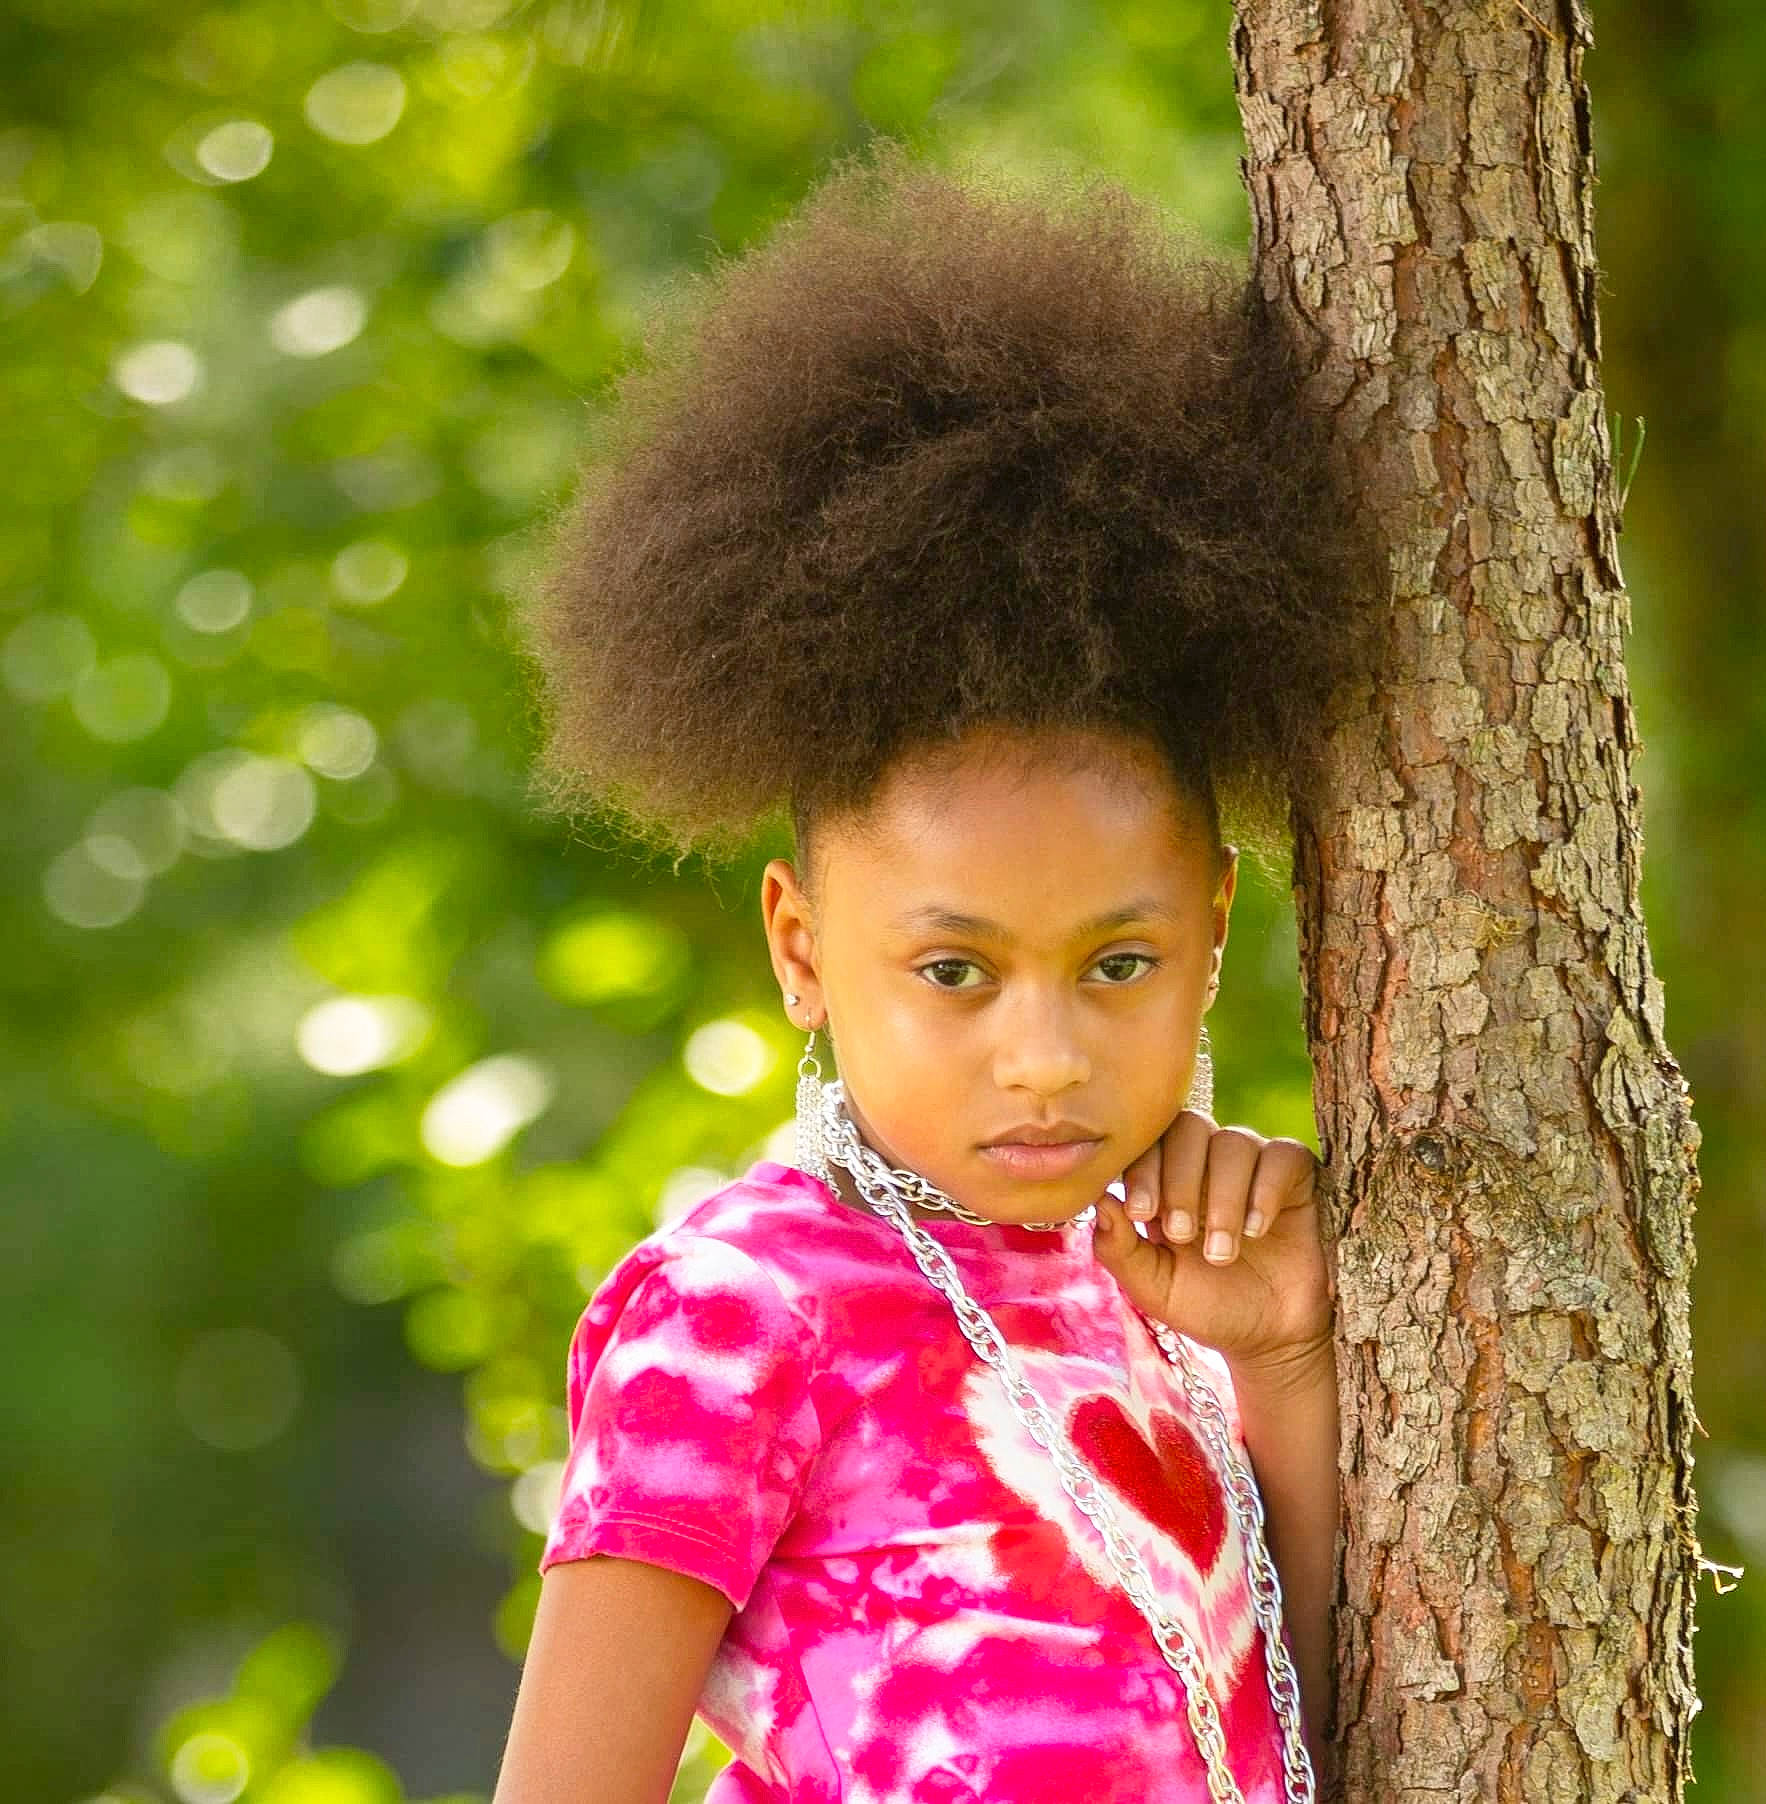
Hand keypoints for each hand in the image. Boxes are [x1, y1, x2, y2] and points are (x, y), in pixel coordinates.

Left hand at [1090, 1110, 1334, 1372]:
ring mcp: (1254, 1164)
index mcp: (1166, 1179)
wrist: (1269, 1339)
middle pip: (1188, 1128)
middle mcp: (1208, 1162)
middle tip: (1179, 1234)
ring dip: (1222, 1198)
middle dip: (1179, 1180)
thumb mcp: (1153, 1286)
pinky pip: (1282, 1156)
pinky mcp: (1296, 1177)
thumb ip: (1119, 1248)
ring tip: (1221, 1252)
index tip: (1140, 1214)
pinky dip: (1265, 1189)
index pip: (1148, 1141)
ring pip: (1233, 1142)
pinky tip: (1256, 1229)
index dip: (1141, 1168)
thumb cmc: (1205, 1305)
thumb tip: (1100, 1200)